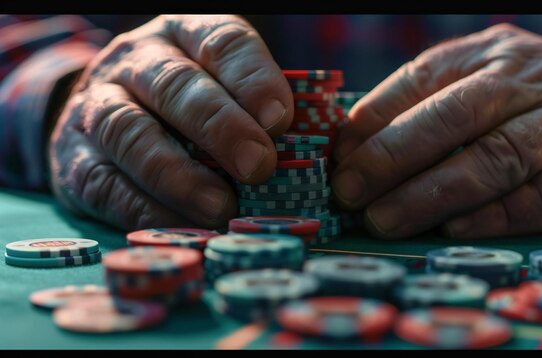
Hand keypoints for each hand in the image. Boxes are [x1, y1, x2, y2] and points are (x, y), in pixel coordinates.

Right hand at [49, 15, 292, 229]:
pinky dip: (147, 209)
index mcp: (186, 36)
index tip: (281, 119)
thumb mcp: (223, 89)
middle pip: (175, 86)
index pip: (222, 44)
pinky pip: (107, 183)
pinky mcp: (75, 159)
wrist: (103, 114)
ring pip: (130, 131)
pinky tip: (182, 226)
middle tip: (258, 165)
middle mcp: (137, 62)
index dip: (253, 79)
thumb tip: (306, 160)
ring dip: (179, 174)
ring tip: (220, 206)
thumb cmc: (186, 106)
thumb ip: (260, 115)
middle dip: (220, 127)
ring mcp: (97, 106)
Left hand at [332, 23, 541, 238]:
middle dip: (391, 157)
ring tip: (385, 221)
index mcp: (490, 55)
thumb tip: (358, 151)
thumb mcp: (491, 87)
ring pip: (492, 158)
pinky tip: (453, 232)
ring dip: (432, 194)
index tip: (339, 160)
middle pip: (451, 117)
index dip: (372, 122)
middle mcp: (529, 80)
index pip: (419, 80)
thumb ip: (434, 110)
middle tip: (349, 194)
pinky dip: (494, 217)